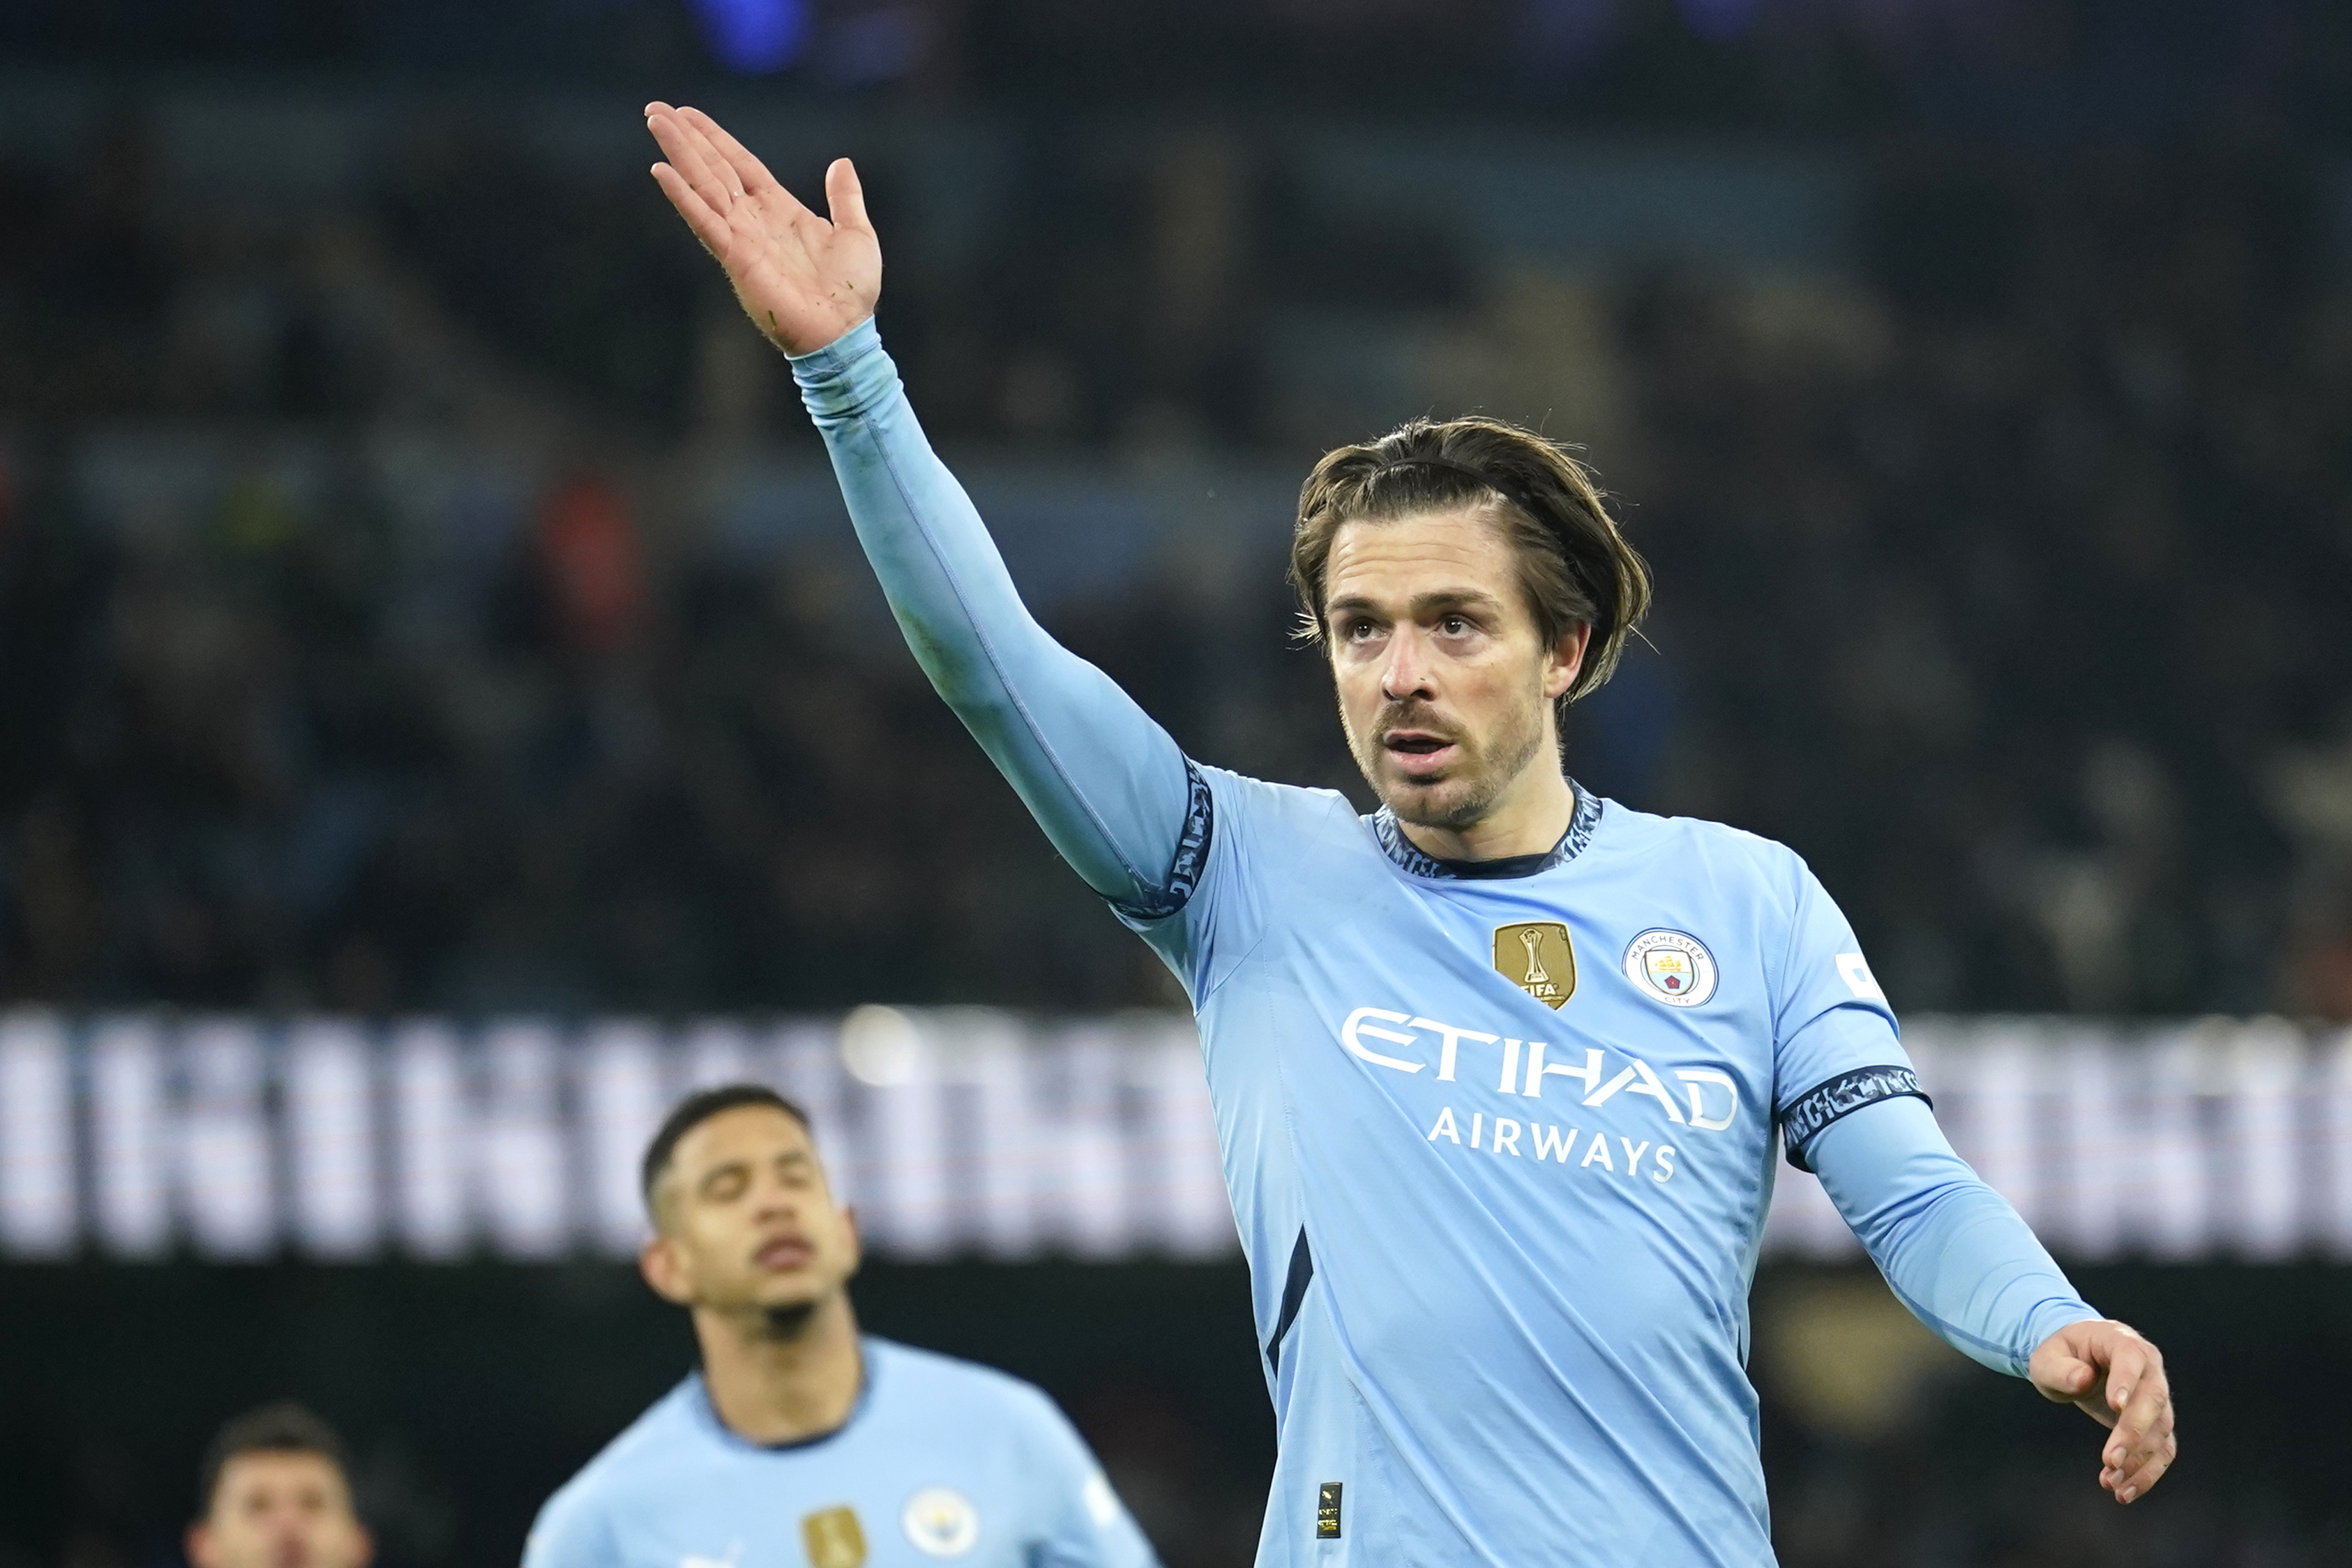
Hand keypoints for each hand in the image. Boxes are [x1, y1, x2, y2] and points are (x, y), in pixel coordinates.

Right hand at [644, 102, 879, 355]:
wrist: (845, 332)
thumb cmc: (852, 292)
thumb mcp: (856, 233)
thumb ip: (845, 198)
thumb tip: (841, 163)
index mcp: (779, 209)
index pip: (739, 163)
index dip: (714, 138)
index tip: (688, 113)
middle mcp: (754, 219)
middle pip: (713, 168)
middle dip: (685, 137)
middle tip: (654, 108)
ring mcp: (742, 237)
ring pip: (703, 185)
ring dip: (679, 153)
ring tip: (655, 121)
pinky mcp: (736, 257)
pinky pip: (705, 221)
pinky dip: (683, 196)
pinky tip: (660, 171)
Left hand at [2028, 1318, 2175, 1503]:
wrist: (2078, 1360)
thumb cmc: (2062, 1354)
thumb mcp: (2047, 1356)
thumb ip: (2060, 1368)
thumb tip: (2082, 1379)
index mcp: (2122, 1341)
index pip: (2131, 1359)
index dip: (2127, 1382)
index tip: (2115, 1406)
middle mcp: (2149, 1368)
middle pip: (2153, 1399)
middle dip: (2133, 1432)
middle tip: (2109, 1460)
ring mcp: (2157, 1397)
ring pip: (2161, 1430)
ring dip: (2139, 1460)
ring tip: (2110, 1483)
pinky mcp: (2156, 1423)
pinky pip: (2162, 1450)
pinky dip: (2148, 1472)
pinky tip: (2125, 1491)